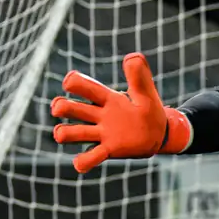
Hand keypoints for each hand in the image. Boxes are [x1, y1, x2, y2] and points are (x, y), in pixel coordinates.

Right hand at [51, 53, 191, 172]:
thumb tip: (132, 56)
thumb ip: (140, 77)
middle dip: (62, 107)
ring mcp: (102, 134)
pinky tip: (81, 162)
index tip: (69, 82)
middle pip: (73, 109)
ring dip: (65, 133)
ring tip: (61, 134)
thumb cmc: (149, 111)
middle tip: (58, 108)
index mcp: (108, 99)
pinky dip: (83, 161)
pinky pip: (90, 158)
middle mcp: (100, 116)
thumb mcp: (146, 93)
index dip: (74, 82)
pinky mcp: (108, 151)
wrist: (159, 135)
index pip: (87, 87)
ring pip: (75, 133)